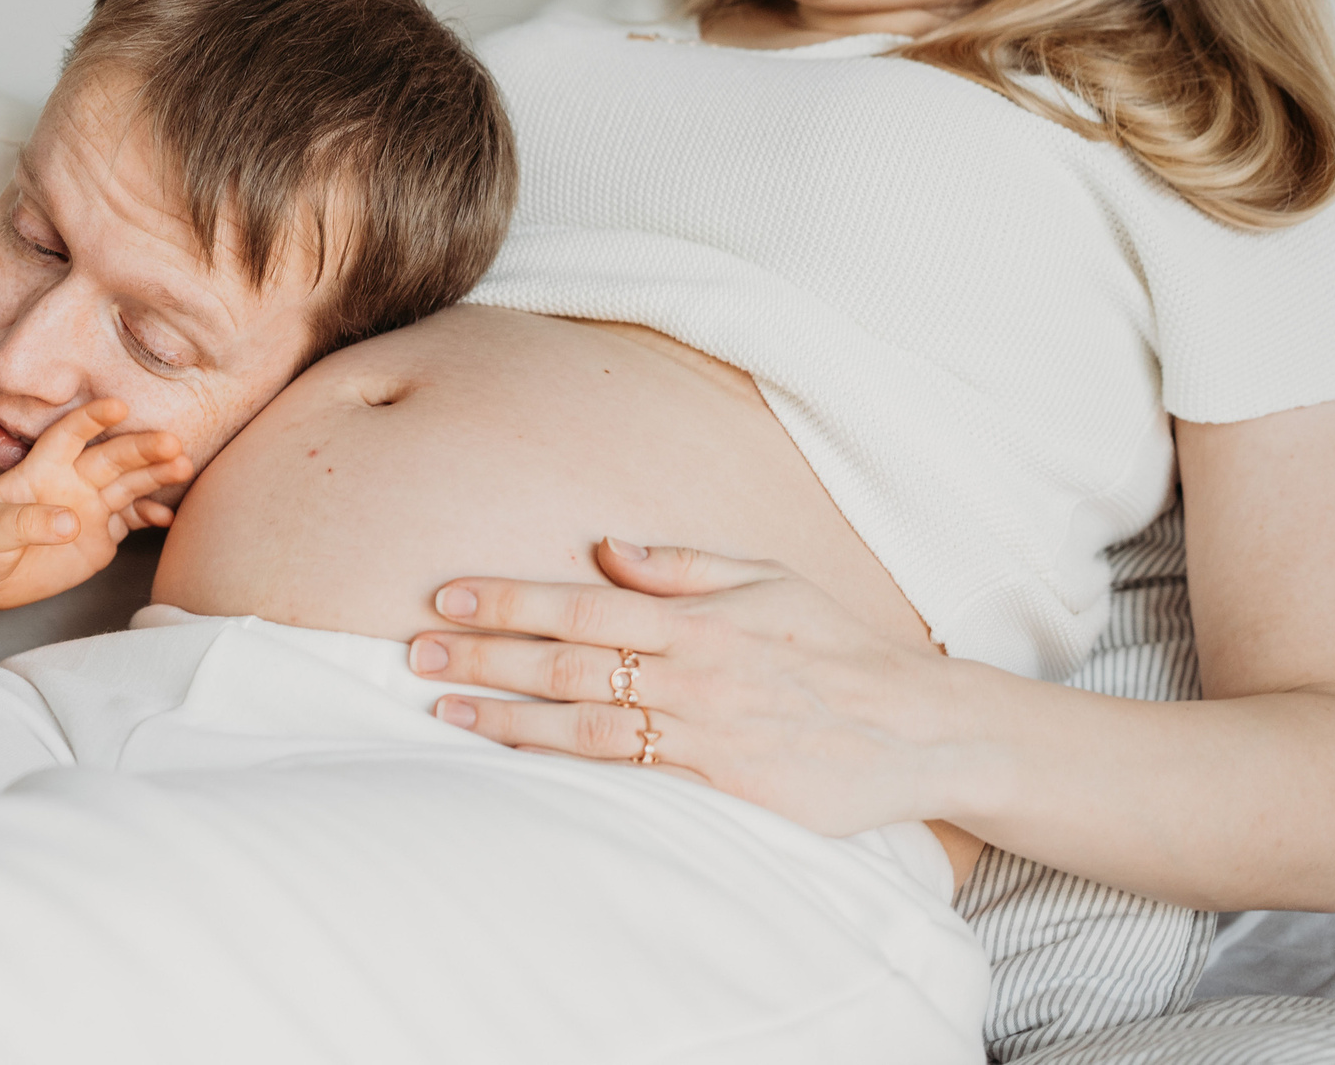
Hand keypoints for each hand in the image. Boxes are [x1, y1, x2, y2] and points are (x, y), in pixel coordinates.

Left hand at [0, 399, 190, 609]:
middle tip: (171, 443)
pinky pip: (132, 521)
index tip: (118, 407)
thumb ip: (27, 522)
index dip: (92, 418)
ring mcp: (90, 507)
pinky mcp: (101, 536)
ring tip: (183, 468)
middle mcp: (72, 480)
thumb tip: (70, 523)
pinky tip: (169, 517)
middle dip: (142, 448)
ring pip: (130, 484)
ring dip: (156, 475)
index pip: (69, 434)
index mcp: (42, 467)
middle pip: (111, 457)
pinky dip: (152, 517)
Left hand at [406, 539, 957, 839]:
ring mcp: (704, 736)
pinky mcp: (722, 792)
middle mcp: (692, 673)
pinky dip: (569, 772)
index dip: (507, 600)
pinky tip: (519, 767)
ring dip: (507, 720)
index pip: (580, 604)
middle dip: (485, 657)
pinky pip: (631, 780)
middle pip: (567, 663)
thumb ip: (680, 563)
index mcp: (698, 617)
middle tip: (416, 653)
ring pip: (585, 727)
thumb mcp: (766, 578)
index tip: (445, 597)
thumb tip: (604, 543)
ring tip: (444, 712)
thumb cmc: (835, 646)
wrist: (918, 728)